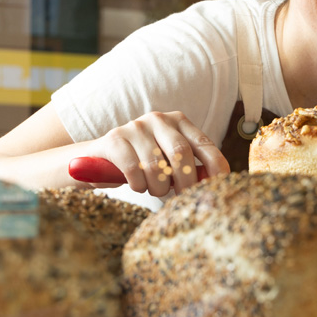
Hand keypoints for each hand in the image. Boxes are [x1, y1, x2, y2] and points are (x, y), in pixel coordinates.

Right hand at [82, 111, 228, 195]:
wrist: (98, 159)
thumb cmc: (143, 164)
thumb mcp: (169, 162)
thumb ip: (191, 168)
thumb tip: (215, 186)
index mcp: (180, 122)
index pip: (205, 144)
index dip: (215, 166)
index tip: (218, 187)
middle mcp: (160, 119)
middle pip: (181, 153)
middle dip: (185, 181)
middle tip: (182, 197)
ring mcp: (136, 126)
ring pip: (156, 164)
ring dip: (158, 187)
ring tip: (154, 190)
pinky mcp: (115, 139)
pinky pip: (133, 169)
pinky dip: (138, 185)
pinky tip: (137, 185)